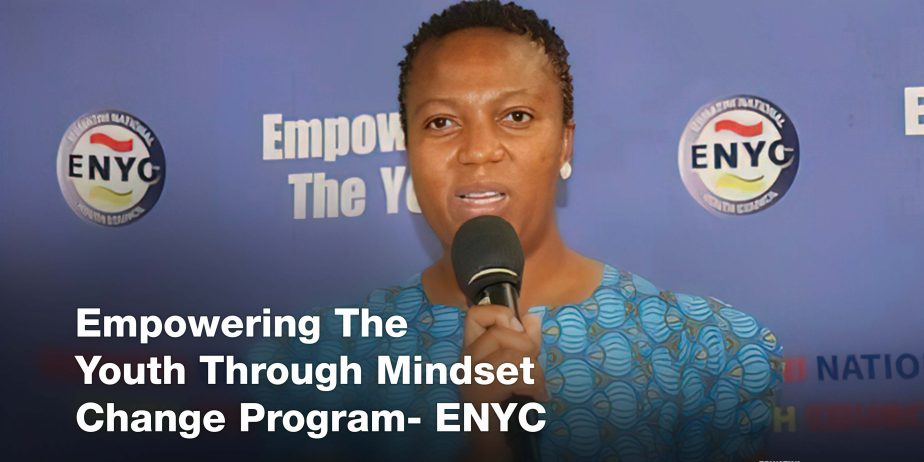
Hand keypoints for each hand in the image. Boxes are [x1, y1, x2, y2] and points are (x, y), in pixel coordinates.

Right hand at [460, 304, 546, 460]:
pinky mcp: (480, 396)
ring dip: (534, 372)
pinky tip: (537, 396)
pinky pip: (516, 376)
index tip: (517, 330)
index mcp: (472, 350)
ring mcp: (470, 379)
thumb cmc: (510, 405)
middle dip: (528, 348)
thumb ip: (526, 340)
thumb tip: (531, 317)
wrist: (496, 445)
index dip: (501, 315)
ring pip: (511, 355)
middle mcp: (465, 362)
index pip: (475, 314)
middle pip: (500, 333)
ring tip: (536, 387)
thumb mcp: (521, 365)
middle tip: (533, 367)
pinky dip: (535, 386)